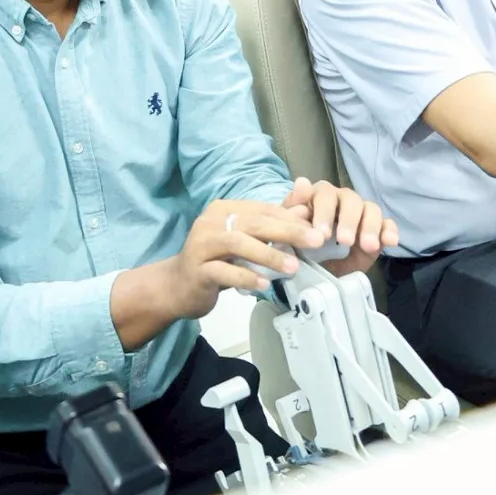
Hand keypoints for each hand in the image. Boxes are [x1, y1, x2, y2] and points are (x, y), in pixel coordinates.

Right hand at [156, 198, 325, 320]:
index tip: (318, 230)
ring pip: (238, 244)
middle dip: (288, 231)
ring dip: (269, 254)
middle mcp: (211, 222)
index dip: (291, 219)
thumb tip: (306, 207)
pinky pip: (223, 271)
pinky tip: (265, 283)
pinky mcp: (197, 270)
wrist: (177, 287)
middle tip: (316, 241)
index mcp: (224, 210)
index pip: (263, 210)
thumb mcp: (245, 241)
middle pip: (254, 223)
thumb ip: (273, 223)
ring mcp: (201, 245)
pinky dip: (246, 276)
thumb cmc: (216, 262)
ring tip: (293, 267)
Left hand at [281, 177, 398, 276]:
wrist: (319, 268)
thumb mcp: (292, 231)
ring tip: (368, 246)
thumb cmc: (303, 244)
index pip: (325, 195)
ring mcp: (363, 212)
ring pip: (371, 209)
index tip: (323, 235)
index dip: (324, 213)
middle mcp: (343, 199)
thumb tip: (301, 183)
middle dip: (348, 221)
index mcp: (321, 197)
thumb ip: (292, 211)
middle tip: (345, 241)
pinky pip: (388, 224)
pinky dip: (389, 231)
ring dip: (370, 227)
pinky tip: (390, 242)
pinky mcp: (378, 228)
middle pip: (350, 200)